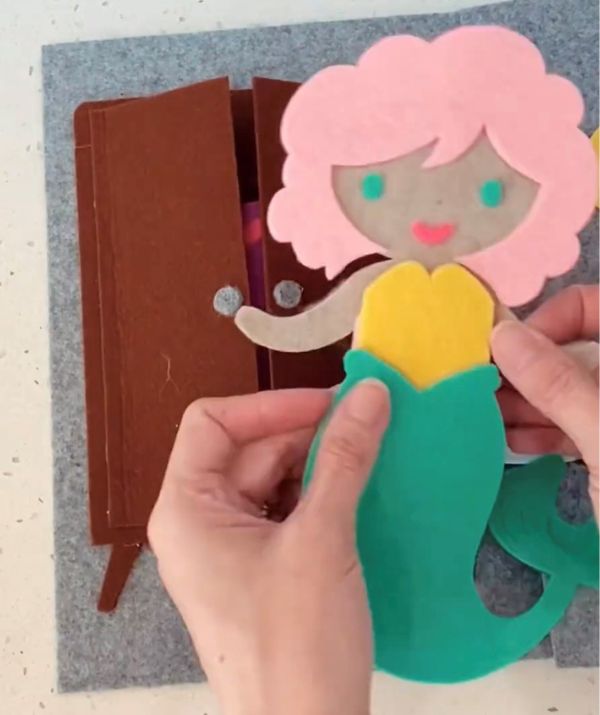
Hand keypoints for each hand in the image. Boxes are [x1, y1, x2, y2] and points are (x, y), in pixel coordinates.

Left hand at [149, 382, 389, 714]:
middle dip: (303, 434)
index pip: (212, 423)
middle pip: (245, 450)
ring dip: (315, 463)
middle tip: (363, 424)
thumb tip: (369, 394)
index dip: (269, 405)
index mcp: (186, 510)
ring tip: (366, 454)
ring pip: (268, 479)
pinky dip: (316, 495)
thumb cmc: (296, 645)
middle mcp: (197, 524)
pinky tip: (354, 490)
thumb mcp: (322, 539)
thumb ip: (344, 458)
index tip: (329, 403)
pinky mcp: (255, 570)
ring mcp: (226, 549)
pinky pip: (281, 512)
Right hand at [492, 284, 598, 515]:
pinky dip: (544, 429)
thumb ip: (560, 384)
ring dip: (528, 400)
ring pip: (573, 389)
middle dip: (529, 366)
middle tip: (481, 386)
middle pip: (580, 349)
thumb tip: (503, 333)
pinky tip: (511, 439)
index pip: (598, 306)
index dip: (552, 319)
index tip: (507, 352)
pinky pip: (577, 424)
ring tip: (485, 416)